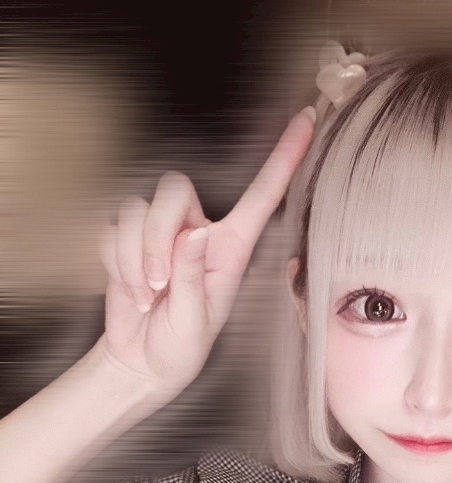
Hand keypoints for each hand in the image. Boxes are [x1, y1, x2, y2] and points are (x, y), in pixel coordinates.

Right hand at [98, 107, 314, 397]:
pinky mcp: (129, 240)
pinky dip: (116, 264)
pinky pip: (112, 231)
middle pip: (173, 190)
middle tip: (157, 283)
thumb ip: (191, 279)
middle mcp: (199, 232)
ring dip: (134, 258)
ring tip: (147, 296)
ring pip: (136, 210)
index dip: (284, 157)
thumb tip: (190, 236)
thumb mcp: (193, 323)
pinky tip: (131, 291)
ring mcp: (162, 234)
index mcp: (230, 249)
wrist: (142, 362)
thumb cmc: (179, 346)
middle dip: (156, 235)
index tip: (307, 120)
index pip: (261, 196)